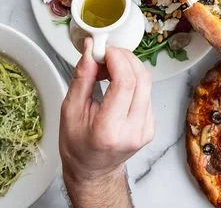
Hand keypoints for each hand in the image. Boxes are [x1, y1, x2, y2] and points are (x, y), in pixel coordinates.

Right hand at [60, 40, 154, 201]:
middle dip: (124, 58)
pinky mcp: (151, 125)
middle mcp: (133, 131)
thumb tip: (90, 50)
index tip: (103, 49)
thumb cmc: (77, 146)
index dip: (117, 58)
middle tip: (105, 54)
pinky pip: (147, 92)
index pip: (125, 83)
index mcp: (109, 130)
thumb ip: (82, 78)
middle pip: (141, 78)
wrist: (93, 171)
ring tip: (108, 68)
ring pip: (147, 83)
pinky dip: (133, 80)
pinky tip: (117, 82)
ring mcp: (146, 129)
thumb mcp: (70, 110)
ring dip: (129, 67)